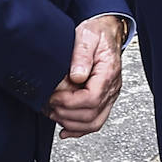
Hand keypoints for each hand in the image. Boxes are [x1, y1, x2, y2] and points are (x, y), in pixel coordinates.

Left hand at [45, 16, 123, 138]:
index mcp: (108, 72)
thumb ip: (81, 55)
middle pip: (91, 115)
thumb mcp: (87, 35)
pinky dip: (79, 129)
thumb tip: (77, 76)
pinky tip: (65, 129)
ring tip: (53, 114)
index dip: (70, 102)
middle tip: (49, 105)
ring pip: (94, 122)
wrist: (106, 32)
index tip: (54, 97)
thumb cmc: (97, 33)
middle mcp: (112, 87)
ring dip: (71, 123)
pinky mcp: (103, 99)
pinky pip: (95, 121)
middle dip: (66, 114)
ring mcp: (109, 95)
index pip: (92, 98)